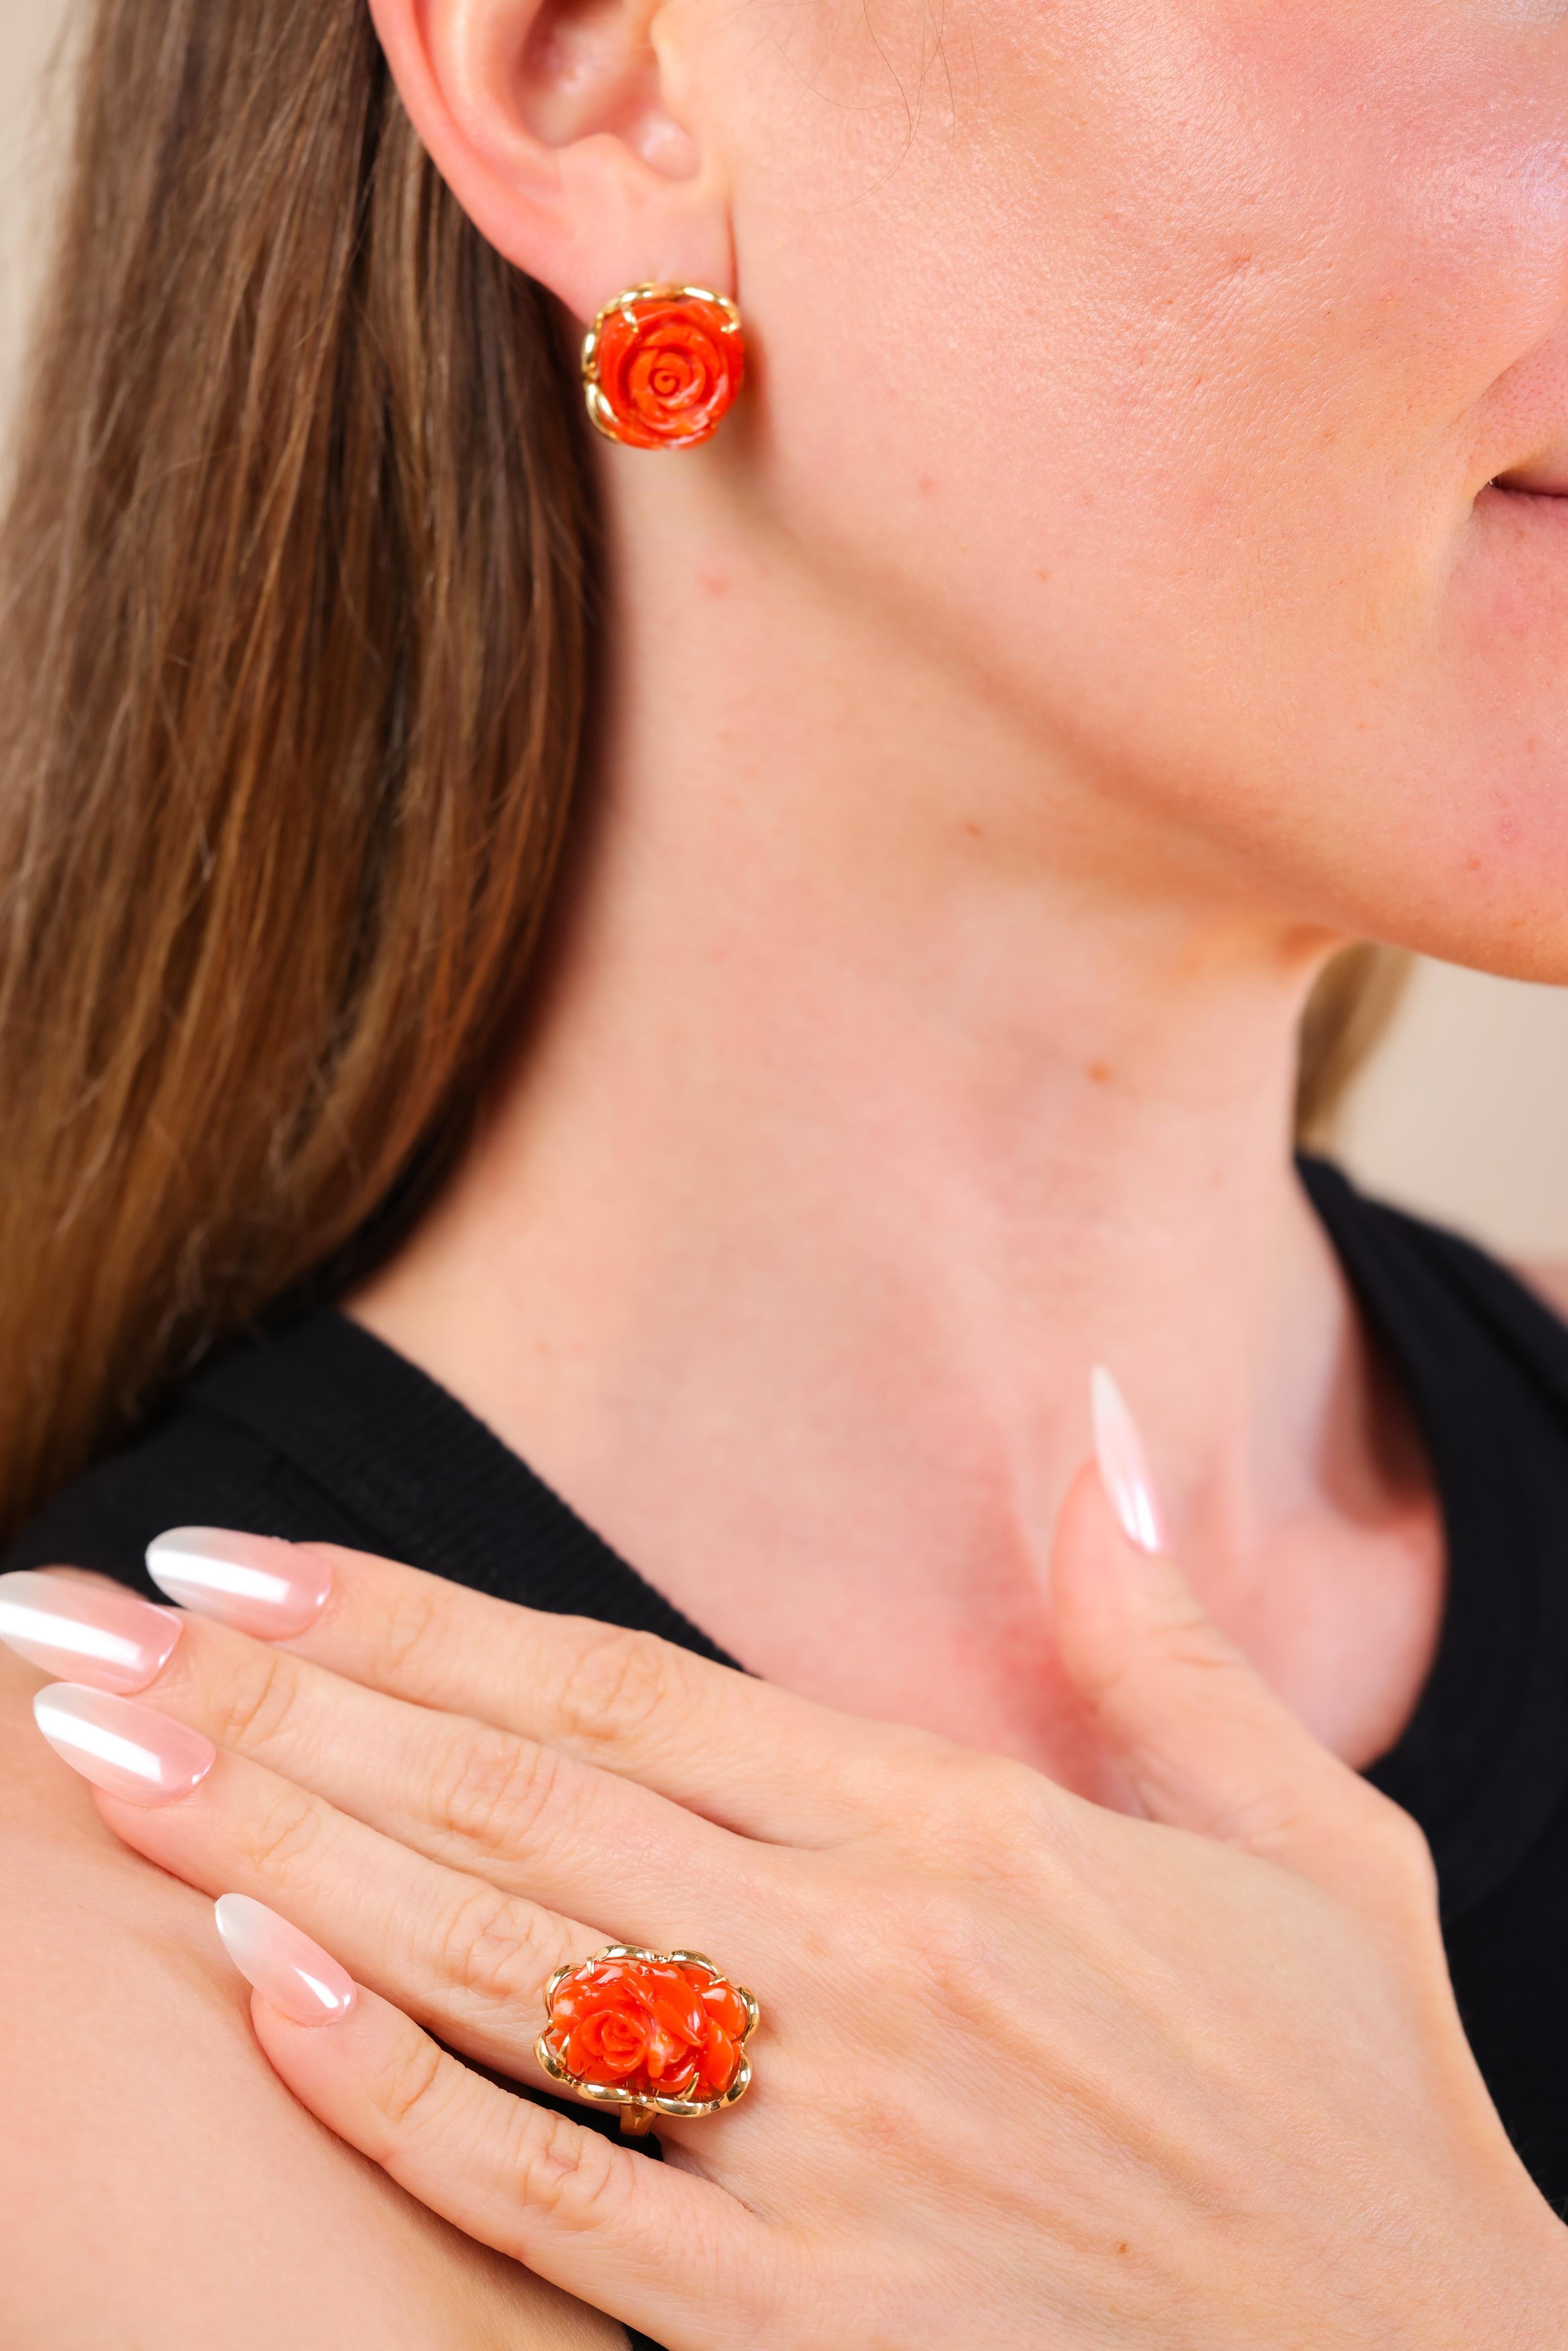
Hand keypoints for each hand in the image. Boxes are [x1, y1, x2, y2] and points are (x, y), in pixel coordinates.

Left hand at [11, 1466, 1566, 2347]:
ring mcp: (835, 2157)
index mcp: (969, 1829)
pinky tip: (259, 1982)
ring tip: (109, 1766)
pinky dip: (397, 2089)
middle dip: (280, 1707)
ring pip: (500, 1967)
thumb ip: (1165, 1632)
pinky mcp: (815, 2335)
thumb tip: (1106, 1425)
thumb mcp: (1310, 1838)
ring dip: (285, 1853)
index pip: (620, 1688)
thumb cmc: (1362, 2104)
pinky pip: (558, 2200)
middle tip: (85, 1636)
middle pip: (514, 1803)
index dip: (416, 1618)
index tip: (250, 1562)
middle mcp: (877, 1967)